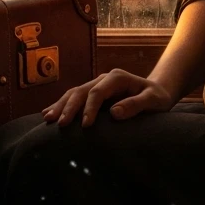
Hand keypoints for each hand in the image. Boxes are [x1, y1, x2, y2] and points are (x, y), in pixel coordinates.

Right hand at [41, 69, 176, 126]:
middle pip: (81, 91)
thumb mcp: (154, 101)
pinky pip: (74, 98)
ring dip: (60, 105)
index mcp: (117, 78)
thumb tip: (114, 112)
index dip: (90, 108)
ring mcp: (97, 86)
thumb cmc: (157, 98)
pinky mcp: (93, 95)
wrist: (157, 93)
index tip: (86, 126)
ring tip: (48, 119)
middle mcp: (104, 79)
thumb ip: (136, 104)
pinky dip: (61, 105)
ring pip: (74, 93)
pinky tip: (47, 114)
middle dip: (69, 107)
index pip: (98, 91)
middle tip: (60, 124)